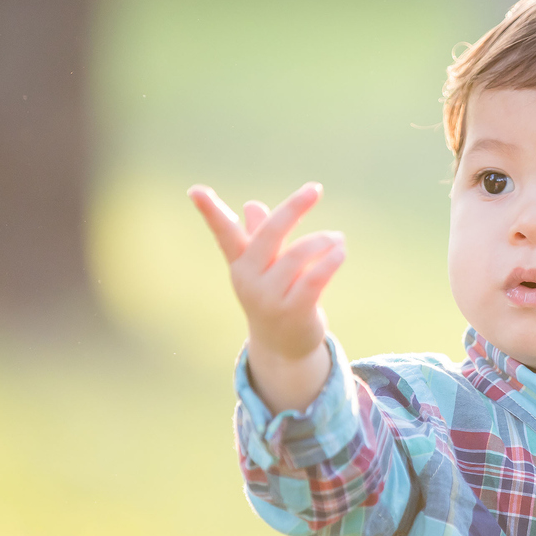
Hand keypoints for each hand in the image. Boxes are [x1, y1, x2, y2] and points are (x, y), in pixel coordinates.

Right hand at [188, 182, 345, 406]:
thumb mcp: (265, 267)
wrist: (283, 346)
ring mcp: (269, 297)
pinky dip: (329, 261)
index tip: (194, 189)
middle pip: (269, 234)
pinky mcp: (293, 311)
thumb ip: (260, 235)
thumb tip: (251, 204)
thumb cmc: (274, 296)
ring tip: (338, 238)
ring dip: (322, 241)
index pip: (224, 233)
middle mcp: (250, 278)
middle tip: (314, 189)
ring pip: (297, 255)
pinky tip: (340, 252)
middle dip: (292, 208)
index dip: (210, 211)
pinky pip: (313, 279)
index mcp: (241, 262)